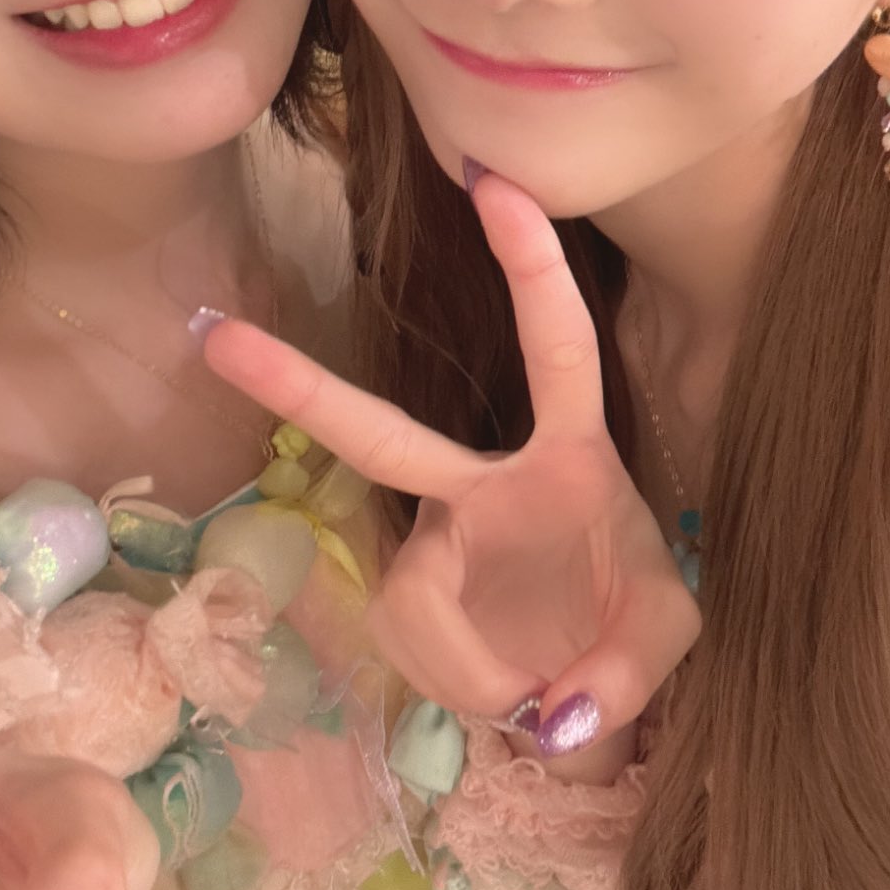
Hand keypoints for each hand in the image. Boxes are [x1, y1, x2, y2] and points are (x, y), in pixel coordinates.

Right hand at [201, 171, 697, 754]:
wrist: (589, 696)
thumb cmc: (632, 627)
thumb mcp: (672, 639)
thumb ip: (631, 666)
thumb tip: (553, 708)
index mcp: (572, 457)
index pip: (555, 348)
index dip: (530, 267)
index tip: (492, 181)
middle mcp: (488, 483)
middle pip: (382, 434)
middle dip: (298, 385)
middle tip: (216, 337)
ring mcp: (436, 542)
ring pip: (417, 595)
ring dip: (475, 663)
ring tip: (534, 696)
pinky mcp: (408, 599)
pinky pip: (413, 644)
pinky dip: (463, 684)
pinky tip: (497, 692)